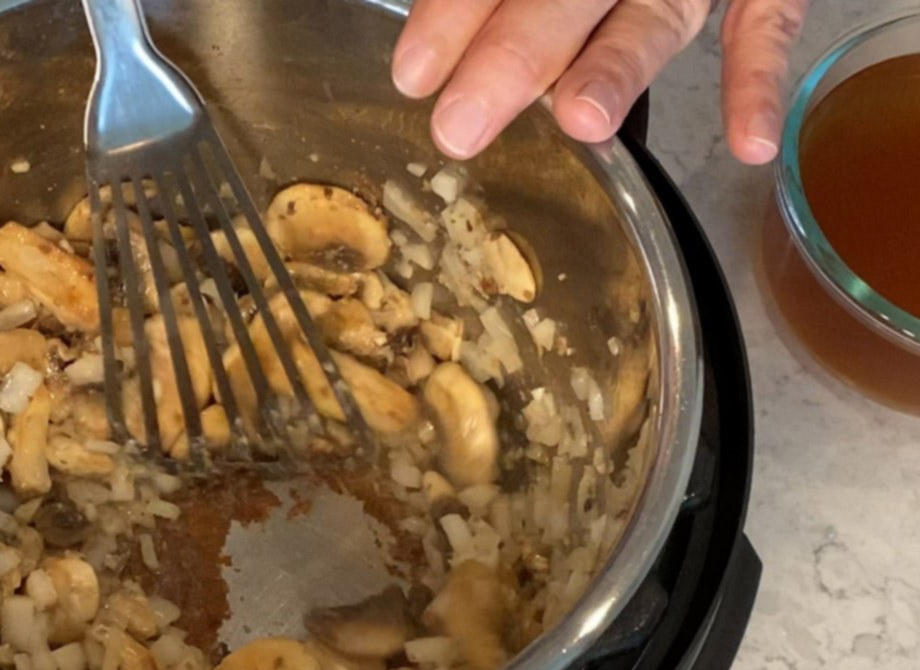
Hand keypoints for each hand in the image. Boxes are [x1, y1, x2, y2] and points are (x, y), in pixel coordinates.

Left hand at [392, 0, 806, 164]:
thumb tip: (424, 53)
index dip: (455, 13)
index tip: (414, 73)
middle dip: (515, 57)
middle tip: (461, 126)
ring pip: (654, 16)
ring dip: (616, 69)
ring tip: (580, 121)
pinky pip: (767, 22)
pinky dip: (757, 79)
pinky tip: (747, 145)